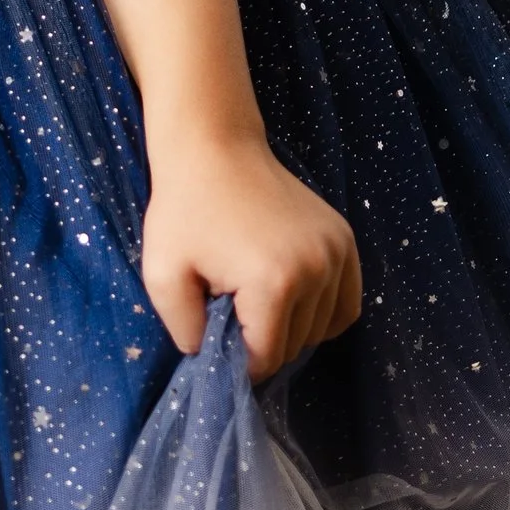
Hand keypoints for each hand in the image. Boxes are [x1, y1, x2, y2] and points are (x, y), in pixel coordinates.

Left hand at [140, 129, 362, 382]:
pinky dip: (324, 314)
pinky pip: (347, 304)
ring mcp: (335, 252)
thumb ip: (184, 332)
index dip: (238, 360)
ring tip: (257, 298)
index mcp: (273, 282)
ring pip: (321, 329)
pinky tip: (293, 300)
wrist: (215, 149)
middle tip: (232, 310)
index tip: (217, 337)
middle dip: (261, 341)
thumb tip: (210, 359)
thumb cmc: (184, 210)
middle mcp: (315, 269)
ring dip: (291, 327)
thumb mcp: (162, 275)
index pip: (266, 357)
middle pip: (295, 345)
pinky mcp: (344, 240)